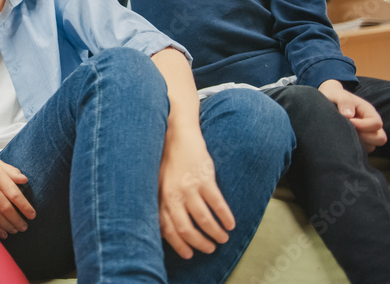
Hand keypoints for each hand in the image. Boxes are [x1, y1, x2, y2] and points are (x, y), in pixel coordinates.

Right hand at [0, 154, 34, 238]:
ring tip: (15, 230)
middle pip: (5, 207)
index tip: (32, 215)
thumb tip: (25, 180)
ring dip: (7, 225)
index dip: (24, 206)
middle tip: (24, 227)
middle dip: (16, 220)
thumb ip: (11, 171)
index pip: (13, 193)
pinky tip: (2, 233)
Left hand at [158, 128, 234, 258]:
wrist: (177, 135)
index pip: (168, 230)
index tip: (189, 254)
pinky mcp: (205, 179)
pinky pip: (218, 204)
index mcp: (160, 198)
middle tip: (210, 249)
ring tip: (223, 238)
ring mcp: (189, 188)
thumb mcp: (158, 183)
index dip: (179, 245)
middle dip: (200, 244)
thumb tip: (167, 229)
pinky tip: (231, 224)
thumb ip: (161, 203)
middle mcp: (172, 196)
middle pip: (186, 229)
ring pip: (204, 220)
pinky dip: (226, 217)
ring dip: (215, 233)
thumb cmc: (167, 161)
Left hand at [319, 80, 385, 151]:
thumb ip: (344, 102)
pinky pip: (361, 150)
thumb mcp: (338, 95)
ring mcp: (365, 134)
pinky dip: (352, 148)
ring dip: (358, 143)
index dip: (363, 125)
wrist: (326, 100)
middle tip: (348, 131)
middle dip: (365, 137)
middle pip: (380, 138)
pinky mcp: (357, 141)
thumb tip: (348, 115)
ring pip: (371, 146)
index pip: (376, 124)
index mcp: (368, 112)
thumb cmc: (334, 96)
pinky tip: (341, 139)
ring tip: (343, 135)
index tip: (348, 121)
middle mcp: (369, 124)